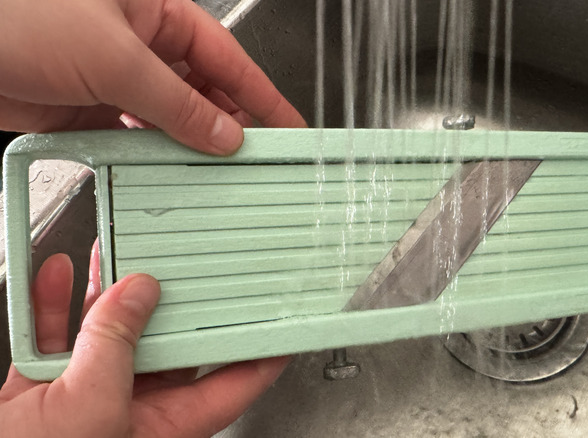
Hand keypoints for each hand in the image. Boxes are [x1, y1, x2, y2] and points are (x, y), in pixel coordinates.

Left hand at [0, 0, 305, 154]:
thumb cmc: (17, 14)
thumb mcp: (114, 57)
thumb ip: (176, 103)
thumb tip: (223, 133)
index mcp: (157, 13)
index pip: (228, 59)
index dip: (263, 95)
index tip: (289, 127)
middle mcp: (139, 43)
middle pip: (202, 91)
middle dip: (226, 126)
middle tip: (251, 161)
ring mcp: (111, 76)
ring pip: (167, 118)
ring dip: (185, 146)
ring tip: (209, 174)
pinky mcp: (84, 106)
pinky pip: (130, 136)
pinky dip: (145, 156)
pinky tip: (159, 172)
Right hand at [0, 244, 287, 436]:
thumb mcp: (92, 406)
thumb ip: (116, 345)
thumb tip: (136, 294)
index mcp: (166, 425)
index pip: (233, 382)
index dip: (263, 350)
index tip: (285, 319)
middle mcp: (132, 409)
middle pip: (166, 345)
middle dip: (167, 300)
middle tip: (182, 263)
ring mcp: (88, 397)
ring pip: (108, 334)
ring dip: (104, 292)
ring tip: (113, 255)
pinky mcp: (44, 391)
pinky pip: (55, 338)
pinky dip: (52, 305)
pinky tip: (57, 274)